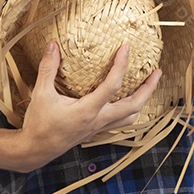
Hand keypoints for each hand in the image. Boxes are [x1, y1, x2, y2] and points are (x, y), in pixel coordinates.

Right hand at [14, 42, 161, 171]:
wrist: (36, 149)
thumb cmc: (38, 123)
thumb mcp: (41, 93)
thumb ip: (48, 68)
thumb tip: (52, 44)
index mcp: (87, 110)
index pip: (112, 85)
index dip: (121, 65)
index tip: (126, 48)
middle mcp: (98, 120)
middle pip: (133, 106)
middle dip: (148, 89)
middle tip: (157, 72)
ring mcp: (98, 128)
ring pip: (130, 117)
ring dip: (142, 101)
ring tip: (148, 86)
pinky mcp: (95, 131)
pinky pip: (120, 122)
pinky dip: (129, 111)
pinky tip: (127, 101)